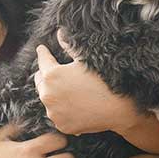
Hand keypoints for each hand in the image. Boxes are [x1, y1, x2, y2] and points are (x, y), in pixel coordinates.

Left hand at [35, 30, 152, 136]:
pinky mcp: (61, 125)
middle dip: (45, 74)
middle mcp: (47, 95)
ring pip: (47, 98)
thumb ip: (69, 45)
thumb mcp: (85, 59)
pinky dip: (61, 108)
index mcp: (51, 75)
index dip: (44, 53)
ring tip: (64, 88)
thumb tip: (59, 32)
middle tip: (51, 69)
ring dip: (52, 92)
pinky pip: (56, 113)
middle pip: (40, 80)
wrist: (119, 109)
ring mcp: (54, 112)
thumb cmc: (104, 80)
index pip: (42, 60)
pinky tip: (72, 103)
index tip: (42, 49)